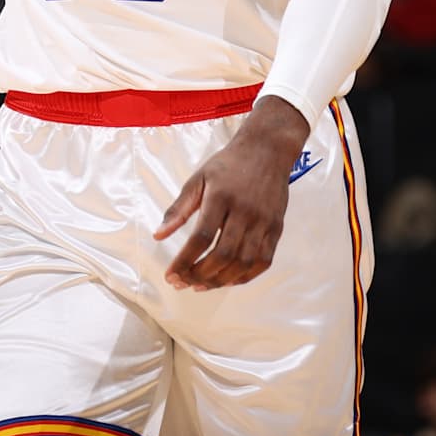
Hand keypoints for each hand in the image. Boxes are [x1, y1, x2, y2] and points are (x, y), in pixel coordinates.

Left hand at [154, 97, 307, 290]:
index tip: (170, 274)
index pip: (201, 237)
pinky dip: (244, 277)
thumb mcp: (198, 178)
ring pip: (243, 262)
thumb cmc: (228, 165)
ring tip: (200, 285)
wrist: (267, 150)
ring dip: (220, 280)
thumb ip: (179, 208)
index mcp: (221, 196)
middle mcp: (245, 210)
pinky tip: (227, 280)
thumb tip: (158, 235)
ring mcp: (264, 221)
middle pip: (223, 254)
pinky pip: (263, 261)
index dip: (184, 261)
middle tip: (183, 283)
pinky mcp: (277, 228)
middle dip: (200, 275)